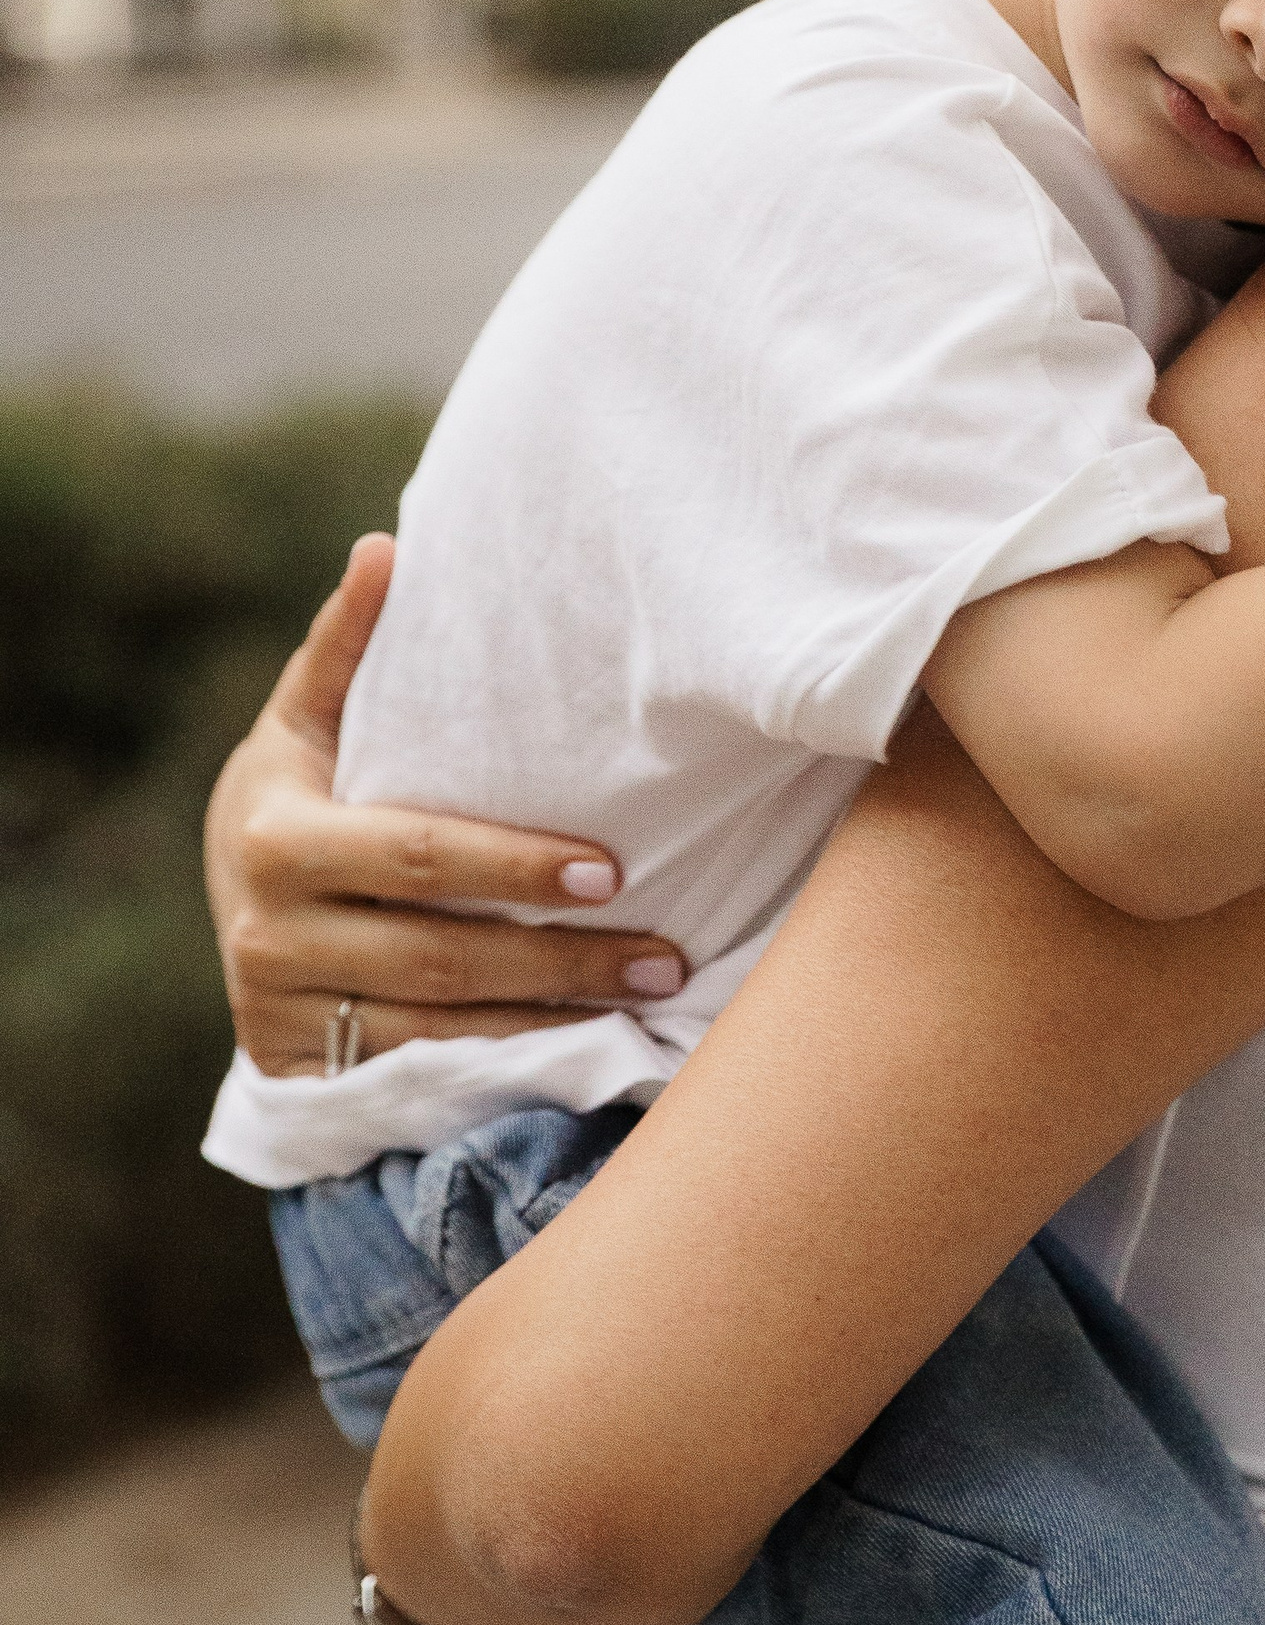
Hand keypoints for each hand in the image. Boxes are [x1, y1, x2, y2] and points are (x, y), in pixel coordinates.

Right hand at [205, 536, 685, 1073]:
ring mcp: (288, 1017)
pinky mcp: (308, 1076)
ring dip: (558, 1021)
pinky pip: (428, 1078)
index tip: (612, 868)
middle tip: (667, 952)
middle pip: (444, 958)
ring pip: (444, 1033)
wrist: (237, 910)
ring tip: (655, 993)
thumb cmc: (305, 792)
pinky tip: (593, 1049)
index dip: (516, 868)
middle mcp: (271, 936)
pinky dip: (514, 1067)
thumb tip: (387, 547)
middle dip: (565, 960)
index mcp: (277, 837)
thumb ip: (348, 647)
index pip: (418, 856)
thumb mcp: (308, 722)